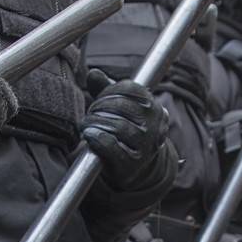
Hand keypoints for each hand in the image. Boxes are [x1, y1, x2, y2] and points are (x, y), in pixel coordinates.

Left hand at [81, 72, 169, 189]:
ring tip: (86, 124)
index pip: (130, 89)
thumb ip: (106, 90)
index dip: (109, 91)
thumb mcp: (120, 109)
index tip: (99, 98)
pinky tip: (89, 135)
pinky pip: (112, 146)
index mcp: (154, 107)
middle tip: (90, 113)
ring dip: (95, 122)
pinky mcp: (132, 164)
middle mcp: (155, 126)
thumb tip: (93, 73)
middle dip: (100, 106)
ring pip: (118, 126)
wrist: (136, 168)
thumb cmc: (126, 132)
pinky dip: (97, 138)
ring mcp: (146, 146)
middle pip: (122, 106)